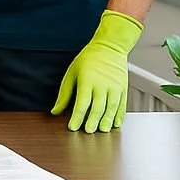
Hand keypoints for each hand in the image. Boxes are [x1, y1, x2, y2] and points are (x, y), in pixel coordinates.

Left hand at [51, 10, 143, 132]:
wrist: (110, 47)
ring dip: (106, 121)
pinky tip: (115, 124)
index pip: (82, 103)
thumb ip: (64, 93)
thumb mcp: (72, 73)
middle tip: (88, 132)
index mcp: (88, 80)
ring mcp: (115, 87)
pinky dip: (119, 116)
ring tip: (102, 131)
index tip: (72, 127)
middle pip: (98, 108)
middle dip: (92, 121)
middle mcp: (103, 85)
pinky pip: (122, 105)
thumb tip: (55, 110)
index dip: (77, 117)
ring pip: (111, 108)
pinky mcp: (124, 89)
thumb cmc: (88, 59)